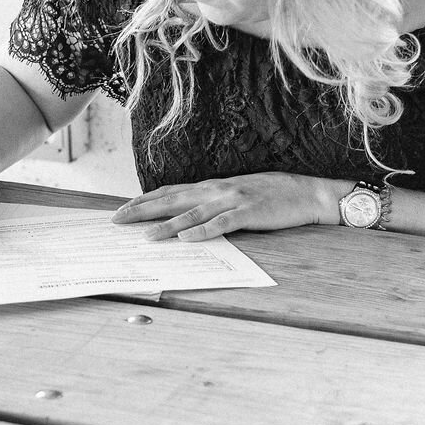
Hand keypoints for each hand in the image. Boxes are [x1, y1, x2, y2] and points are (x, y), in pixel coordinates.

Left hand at [112, 173, 336, 241]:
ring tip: (146, 235)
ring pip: (192, 214)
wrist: (306, 193)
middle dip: (142, 210)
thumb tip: (188, 215)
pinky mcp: (249, 213)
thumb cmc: (271, 195)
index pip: (170, 192)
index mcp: (212, 186)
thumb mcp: (236, 195)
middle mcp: (217, 190)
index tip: (122, 209)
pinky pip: (221, 224)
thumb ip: (212, 202)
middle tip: (117, 220)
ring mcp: (232, 200)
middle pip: (172, 200)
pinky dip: (202, 231)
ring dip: (167, 225)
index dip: (144, 200)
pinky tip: (187, 238)